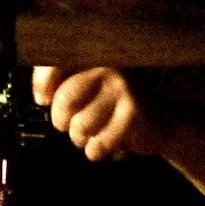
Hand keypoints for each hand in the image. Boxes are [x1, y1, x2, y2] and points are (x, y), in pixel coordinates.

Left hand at [31, 65, 156, 161]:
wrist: (163, 121)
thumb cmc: (114, 105)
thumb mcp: (88, 87)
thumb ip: (61, 84)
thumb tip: (41, 96)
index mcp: (92, 56)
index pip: (54, 63)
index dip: (42, 84)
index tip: (43, 99)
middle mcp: (108, 67)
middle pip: (65, 99)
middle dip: (61, 120)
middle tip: (68, 124)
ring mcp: (122, 89)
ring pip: (81, 125)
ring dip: (79, 138)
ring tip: (90, 133)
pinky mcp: (134, 112)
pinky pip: (99, 142)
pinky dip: (96, 150)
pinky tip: (104, 143)